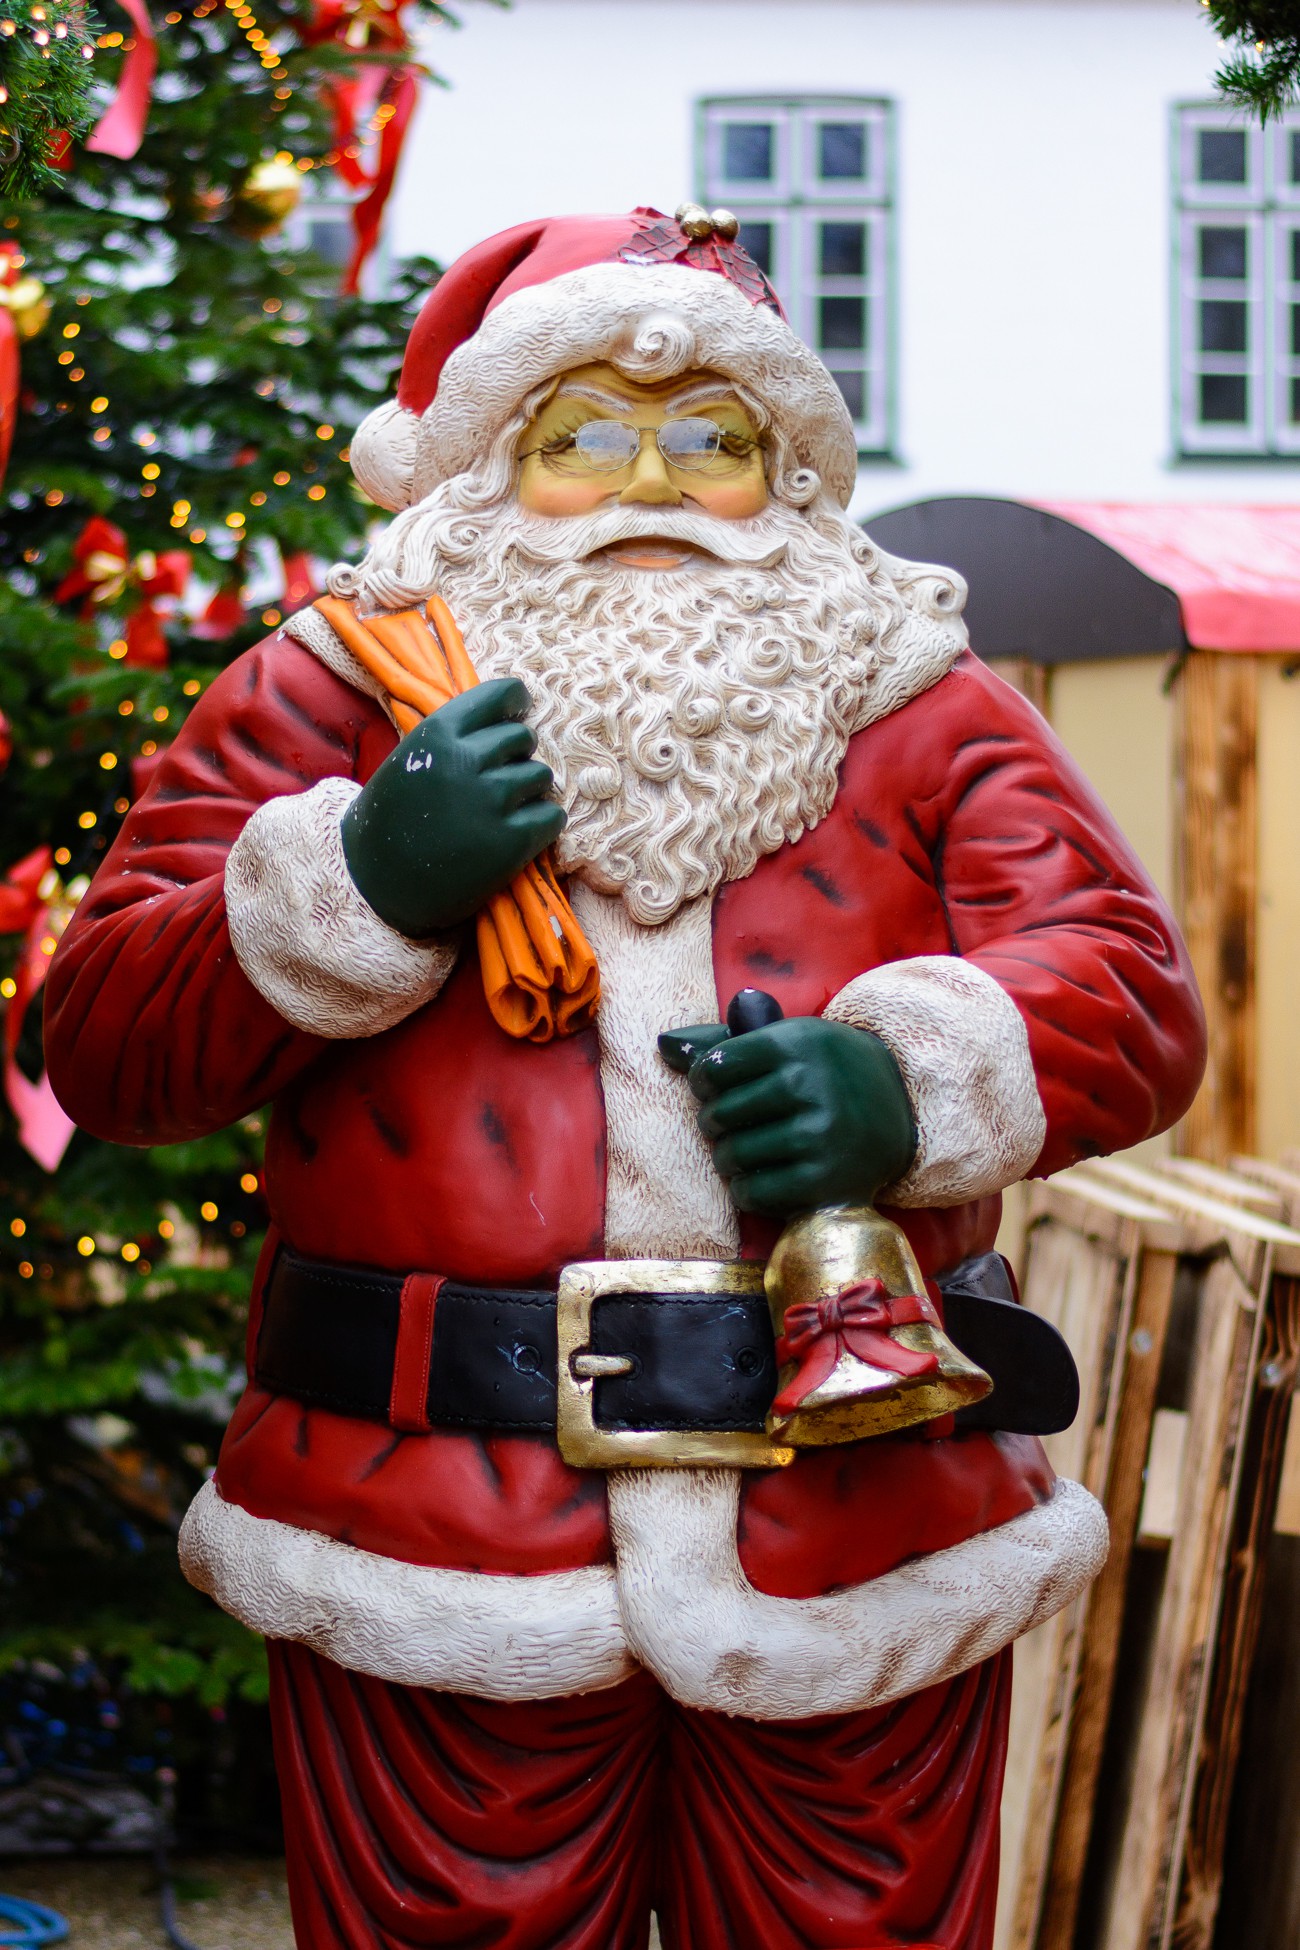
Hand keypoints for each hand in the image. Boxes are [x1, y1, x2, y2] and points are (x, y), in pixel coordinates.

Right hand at [340, 678, 564, 937]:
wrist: (376, 883)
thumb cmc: (393, 818)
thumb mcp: (412, 758)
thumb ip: (455, 737)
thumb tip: (510, 717)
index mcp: (440, 732)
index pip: (502, 695)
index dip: (516, 702)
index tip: (519, 712)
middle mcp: (468, 759)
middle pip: (524, 738)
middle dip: (516, 756)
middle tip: (498, 779)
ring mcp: (491, 800)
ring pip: (542, 776)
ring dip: (529, 790)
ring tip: (503, 810)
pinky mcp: (511, 841)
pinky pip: (552, 816)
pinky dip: (542, 823)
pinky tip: (520, 832)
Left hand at [668, 1015, 915, 1215]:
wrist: (900, 1109)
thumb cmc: (826, 1072)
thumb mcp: (787, 1042)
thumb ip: (725, 1043)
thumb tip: (663, 1045)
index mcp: (797, 1043)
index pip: (715, 1066)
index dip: (704, 1081)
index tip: (717, 1087)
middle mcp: (808, 1086)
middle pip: (718, 1113)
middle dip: (716, 1121)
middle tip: (734, 1122)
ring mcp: (818, 1136)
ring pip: (731, 1155)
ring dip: (728, 1158)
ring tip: (745, 1149)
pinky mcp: (824, 1182)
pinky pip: (753, 1193)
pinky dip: (746, 1189)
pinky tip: (761, 1176)